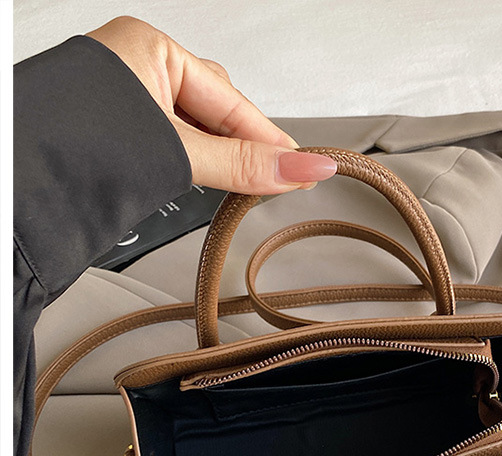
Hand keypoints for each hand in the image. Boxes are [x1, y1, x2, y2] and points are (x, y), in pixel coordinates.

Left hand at [86, 16, 336, 193]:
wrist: (13, 187)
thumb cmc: (71, 148)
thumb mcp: (176, 154)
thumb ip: (243, 165)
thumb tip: (303, 168)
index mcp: (149, 50)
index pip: (230, 100)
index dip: (269, 138)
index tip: (303, 168)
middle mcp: (137, 69)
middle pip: (217, 111)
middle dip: (243, 147)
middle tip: (271, 183)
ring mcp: (127, 101)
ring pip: (196, 131)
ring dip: (219, 161)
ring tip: (236, 189)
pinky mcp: (117, 132)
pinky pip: (174, 144)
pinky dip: (193, 166)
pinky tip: (202, 183)